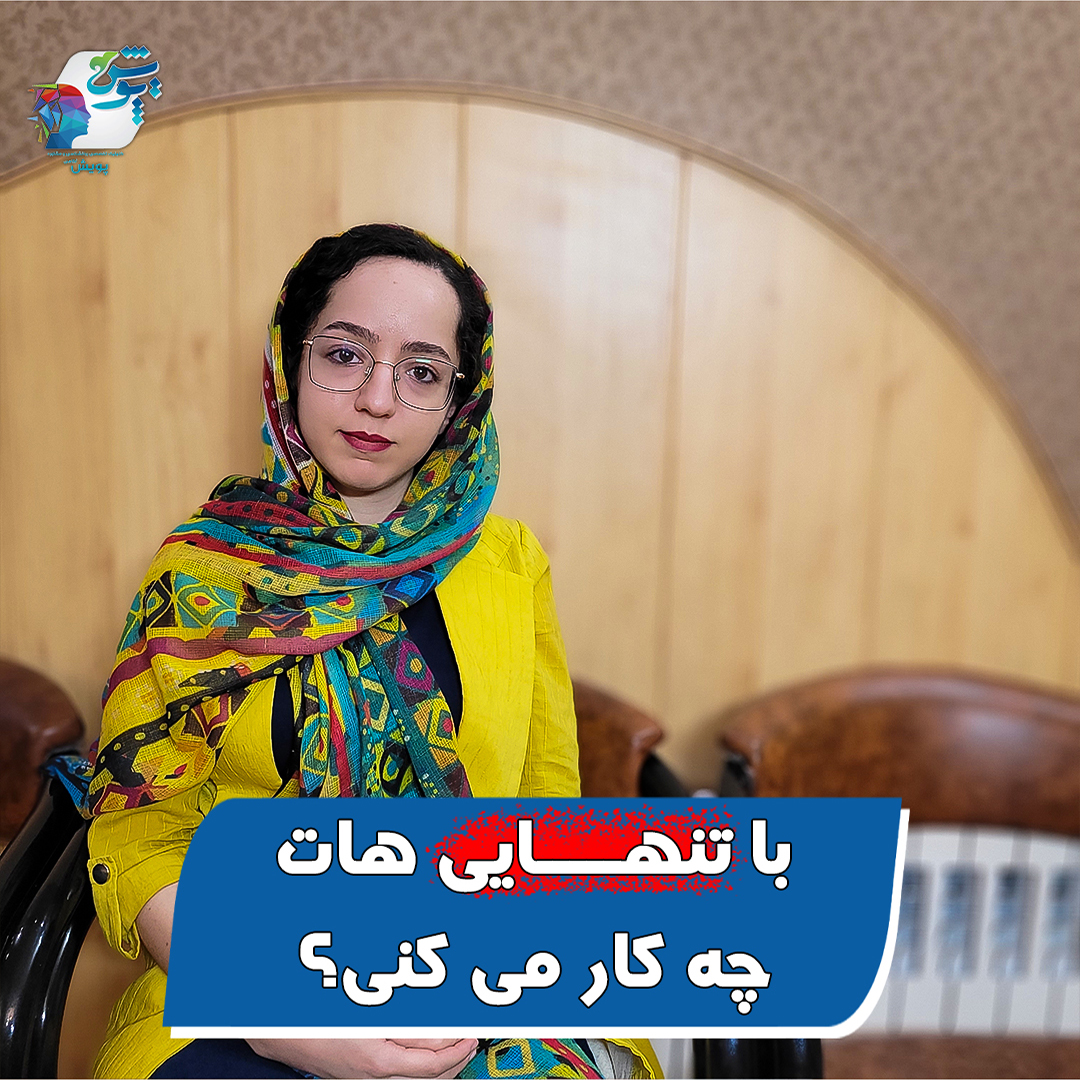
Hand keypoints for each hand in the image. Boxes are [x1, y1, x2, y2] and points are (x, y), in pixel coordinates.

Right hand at [246, 1036, 478, 1078]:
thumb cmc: (317, 1013)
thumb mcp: (367, 1010)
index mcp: (378, 1060)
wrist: (278, 1029)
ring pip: (415, 1079)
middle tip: (472, 1041)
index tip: (472, 1033)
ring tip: (457, 1049)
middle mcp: (374, 1075)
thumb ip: (406, 1017)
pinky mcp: (359, 1075)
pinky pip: (400, 1075)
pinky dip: (420, 1067)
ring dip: (441, 1066)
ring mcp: (365, 1078)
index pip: (433, 1061)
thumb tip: (442, 1020)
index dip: (458, 1048)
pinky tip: (426, 1053)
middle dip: (455, 1060)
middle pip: (428, 1076)